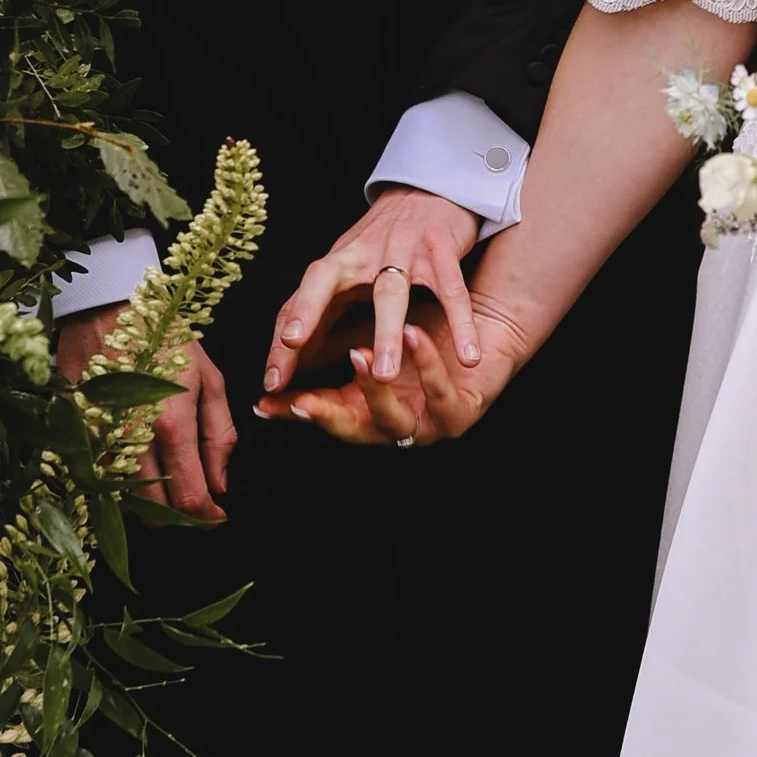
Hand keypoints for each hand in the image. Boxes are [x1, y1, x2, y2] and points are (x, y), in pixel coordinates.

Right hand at [56, 305, 235, 524]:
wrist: (107, 308)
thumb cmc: (164, 337)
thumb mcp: (209, 379)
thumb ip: (219, 435)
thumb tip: (221, 484)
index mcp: (171, 425)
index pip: (189, 497)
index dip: (206, 517)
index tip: (217, 516)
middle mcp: (131, 440)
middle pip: (154, 510)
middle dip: (179, 518)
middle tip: (194, 504)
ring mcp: (99, 439)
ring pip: (123, 501)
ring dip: (148, 504)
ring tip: (166, 485)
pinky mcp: (76, 434)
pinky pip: (98, 478)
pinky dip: (119, 485)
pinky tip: (136, 470)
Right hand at [256, 295, 527, 449]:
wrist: (487, 326)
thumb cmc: (425, 333)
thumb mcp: (372, 336)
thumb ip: (332, 345)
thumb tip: (283, 346)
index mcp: (371, 411)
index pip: (325, 414)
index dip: (296, 408)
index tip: (269, 398)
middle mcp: (397, 427)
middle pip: (353, 430)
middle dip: (327, 414)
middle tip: (302, 398)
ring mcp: (429, 426)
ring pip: (394, 419)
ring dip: (373, 389)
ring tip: (358, 354)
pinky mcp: (463, 414)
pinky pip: (440, 394)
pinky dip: (425, 365)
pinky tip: (411, 336)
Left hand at [263, 187, 483, 399]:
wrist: (431, 190)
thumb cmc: (383, 240)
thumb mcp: (346, 271)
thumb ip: (319, 311)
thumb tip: (288, 356)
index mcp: (335, 261)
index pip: (298, 297)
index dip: (282, 335)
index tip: (271, 377)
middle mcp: (362, 254)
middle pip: (326, 281)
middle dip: (309, 312)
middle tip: (294, 347)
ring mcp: (402, 251)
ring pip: (391, 295)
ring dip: (386, 335)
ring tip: (384, 377)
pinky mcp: (441, 252)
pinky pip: (452, 293)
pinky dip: (461, 325)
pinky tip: (468, 359)